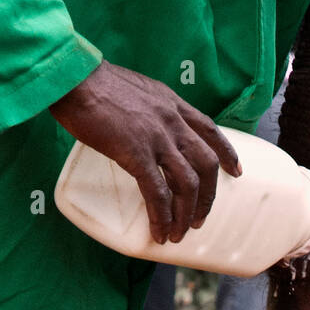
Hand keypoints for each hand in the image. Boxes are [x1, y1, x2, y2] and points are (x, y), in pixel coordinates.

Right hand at [49, 61, 241, 242]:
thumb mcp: (136, 90)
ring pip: (187, 183)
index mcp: (172, 104)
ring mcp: (157, 138)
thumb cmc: (93, 83)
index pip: (210, 130)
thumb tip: (144, 126)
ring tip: (179, 232)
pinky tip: (159, 232)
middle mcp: (172, 121)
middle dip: (208, 196)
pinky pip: (157, 193)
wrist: (74, 77)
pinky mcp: (136, 154)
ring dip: (186, 213)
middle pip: (206, 164)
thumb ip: (149, 109)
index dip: (227, 152)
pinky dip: (161, 217)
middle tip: (200, 217)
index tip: (236, 171)